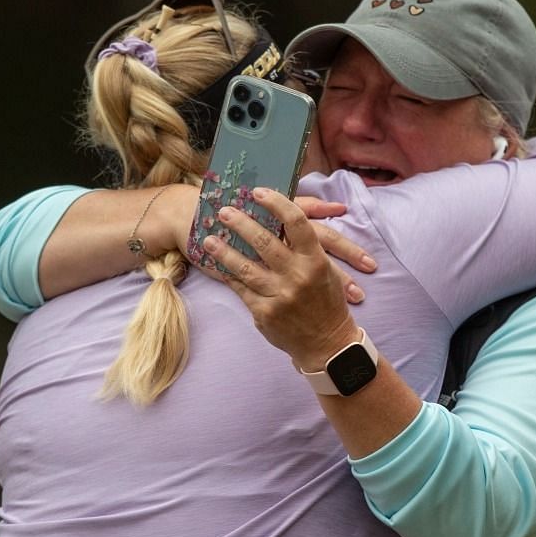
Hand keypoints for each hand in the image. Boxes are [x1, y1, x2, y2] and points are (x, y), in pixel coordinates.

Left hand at [201, 187, 360, 369]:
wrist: (327, 344)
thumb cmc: (327, 302)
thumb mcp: (327, 271)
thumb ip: (307, 248)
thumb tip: (282, 221)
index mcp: (316, 261)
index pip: (296, 222)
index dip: (276, 203)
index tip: (258, 192)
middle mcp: (298, 276)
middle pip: (264, 241)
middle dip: (241, 223)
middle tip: (224, 211)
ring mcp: (279, 296)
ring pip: (244, 267)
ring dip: (223, 250)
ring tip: (208, 238)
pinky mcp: (264, 313)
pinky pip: (240, 289)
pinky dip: (226, 275)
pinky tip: (214, 265)